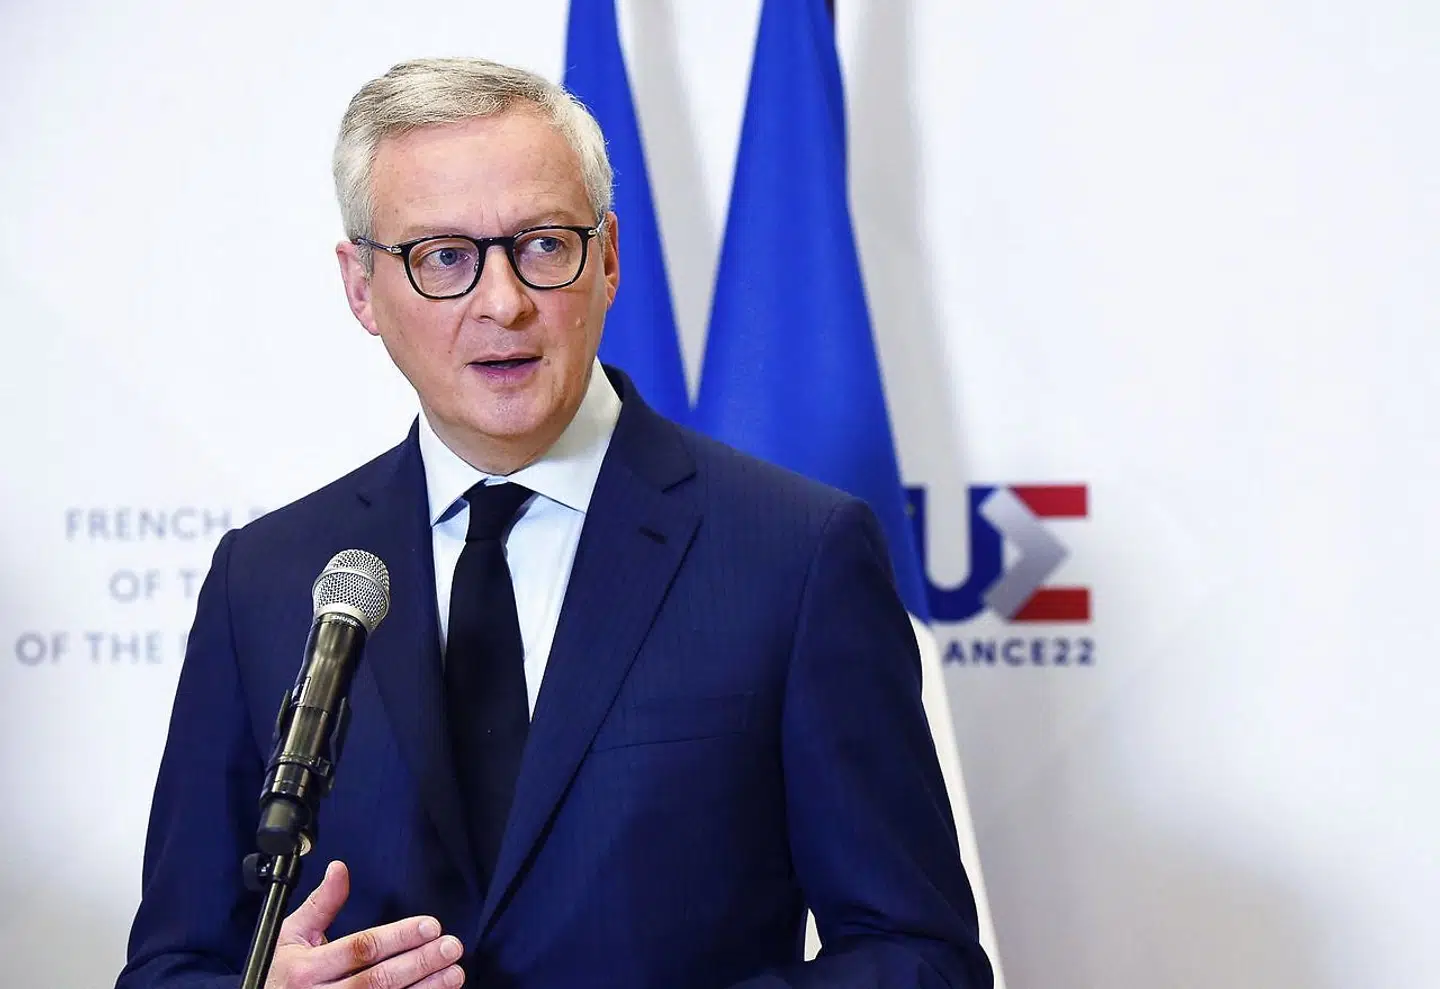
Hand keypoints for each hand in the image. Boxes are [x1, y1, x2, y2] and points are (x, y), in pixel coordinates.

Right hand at [264, 860, 464, 987]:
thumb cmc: (280, 975)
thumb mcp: (290, 936)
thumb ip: (320, 905)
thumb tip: (340, 868)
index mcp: (306, 968)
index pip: (361, 948)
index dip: (399, 936)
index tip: (431, 925)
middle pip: (378, 980)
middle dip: (419, 962)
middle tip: (451, 947)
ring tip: (454, 974)